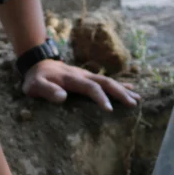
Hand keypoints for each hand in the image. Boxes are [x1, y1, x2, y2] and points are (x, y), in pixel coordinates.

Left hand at [21, 59, 138, 111]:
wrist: (38, 64)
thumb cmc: (36, 79)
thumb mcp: (35, 85)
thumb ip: (47, 91)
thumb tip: (63, 97)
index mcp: (72, 78)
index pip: (90, 87)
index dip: (100, 97)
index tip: (109, 110)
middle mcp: (83, 75)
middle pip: (105, 82)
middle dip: (120, 93)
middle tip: (133, 104)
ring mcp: (87, 76)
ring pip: (109, 81)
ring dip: (123, 90)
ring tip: (137, 99)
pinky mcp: (88, 79)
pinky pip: (106, 82)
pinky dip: (120, 86)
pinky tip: (131, 90)